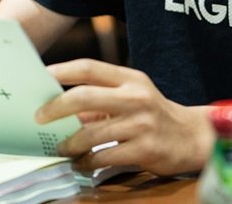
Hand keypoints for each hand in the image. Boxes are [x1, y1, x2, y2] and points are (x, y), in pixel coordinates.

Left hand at [36, 59, 213, 175]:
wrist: (192, 137)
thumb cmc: (154, 115)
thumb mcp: (133, 96)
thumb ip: (102, 97)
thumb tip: (60, 106)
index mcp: (130, 78)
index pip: (90, 68)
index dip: (62, 71)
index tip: (41, 77)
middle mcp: (136, 96)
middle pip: (85, 96)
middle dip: (56, 108)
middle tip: (39, 117)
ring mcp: (141, 123)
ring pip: (91, 133)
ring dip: (70, 143)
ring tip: (60, 147)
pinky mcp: (144, 149)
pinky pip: (104, 156)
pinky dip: (87, 161)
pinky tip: (81, 163)